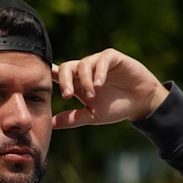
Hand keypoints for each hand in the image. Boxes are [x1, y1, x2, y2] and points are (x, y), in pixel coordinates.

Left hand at [52, 48, 168, 128]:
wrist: (140, 103)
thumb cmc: (116, 107)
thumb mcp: (92, 116)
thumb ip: (73, 118)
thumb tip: (50, 124)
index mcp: (77, 82)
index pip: (58, 75)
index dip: (48, 78)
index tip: (42, 87)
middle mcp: (85, 70)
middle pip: (66, 67)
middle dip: (64, 80)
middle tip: (68, 95)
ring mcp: (98, 62)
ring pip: (83, 64)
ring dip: (85, 80)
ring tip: (92, 95)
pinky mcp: (113, 57)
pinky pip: (102, 60)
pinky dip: (99, 72)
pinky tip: (99, 85)